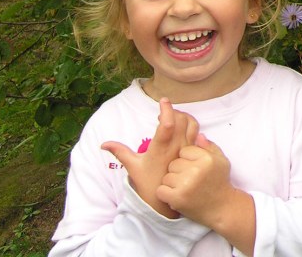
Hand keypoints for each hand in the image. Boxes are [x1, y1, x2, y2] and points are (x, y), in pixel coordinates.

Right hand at [102, 98, 198, 217]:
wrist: (164, 201)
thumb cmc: (147, 183)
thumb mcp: (132, 167)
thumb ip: (120, 152)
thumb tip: (103, 144)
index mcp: (160, 148)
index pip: (168, 124)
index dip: (166, 109)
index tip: (163, 100)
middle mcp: (176, 147)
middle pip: (182, 120)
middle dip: (174, 111)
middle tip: (165, 113)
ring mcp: (186, 150)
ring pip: (192, 125)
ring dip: (185, 117)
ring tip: (174, 118)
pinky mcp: (193, 154)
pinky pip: (198, 134)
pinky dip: (193, 127)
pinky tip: (183, 129)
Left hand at [157, 133, 256, 253]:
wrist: (222, 208)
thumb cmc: (220, 182)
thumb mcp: (221, 160)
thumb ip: (209, 146)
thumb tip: (197, 134)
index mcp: (206, 158)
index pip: (184, 151)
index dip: (188, 160)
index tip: (195, 169)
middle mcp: (197, 169)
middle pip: (174, 163)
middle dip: (179, 172)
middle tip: (189, 181)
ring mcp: (186, 184)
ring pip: (167, 177)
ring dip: (172, 184)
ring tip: (184, 189)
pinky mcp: (178, 198)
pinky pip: (161, 190)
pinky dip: (166, 195)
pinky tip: (176, 196)